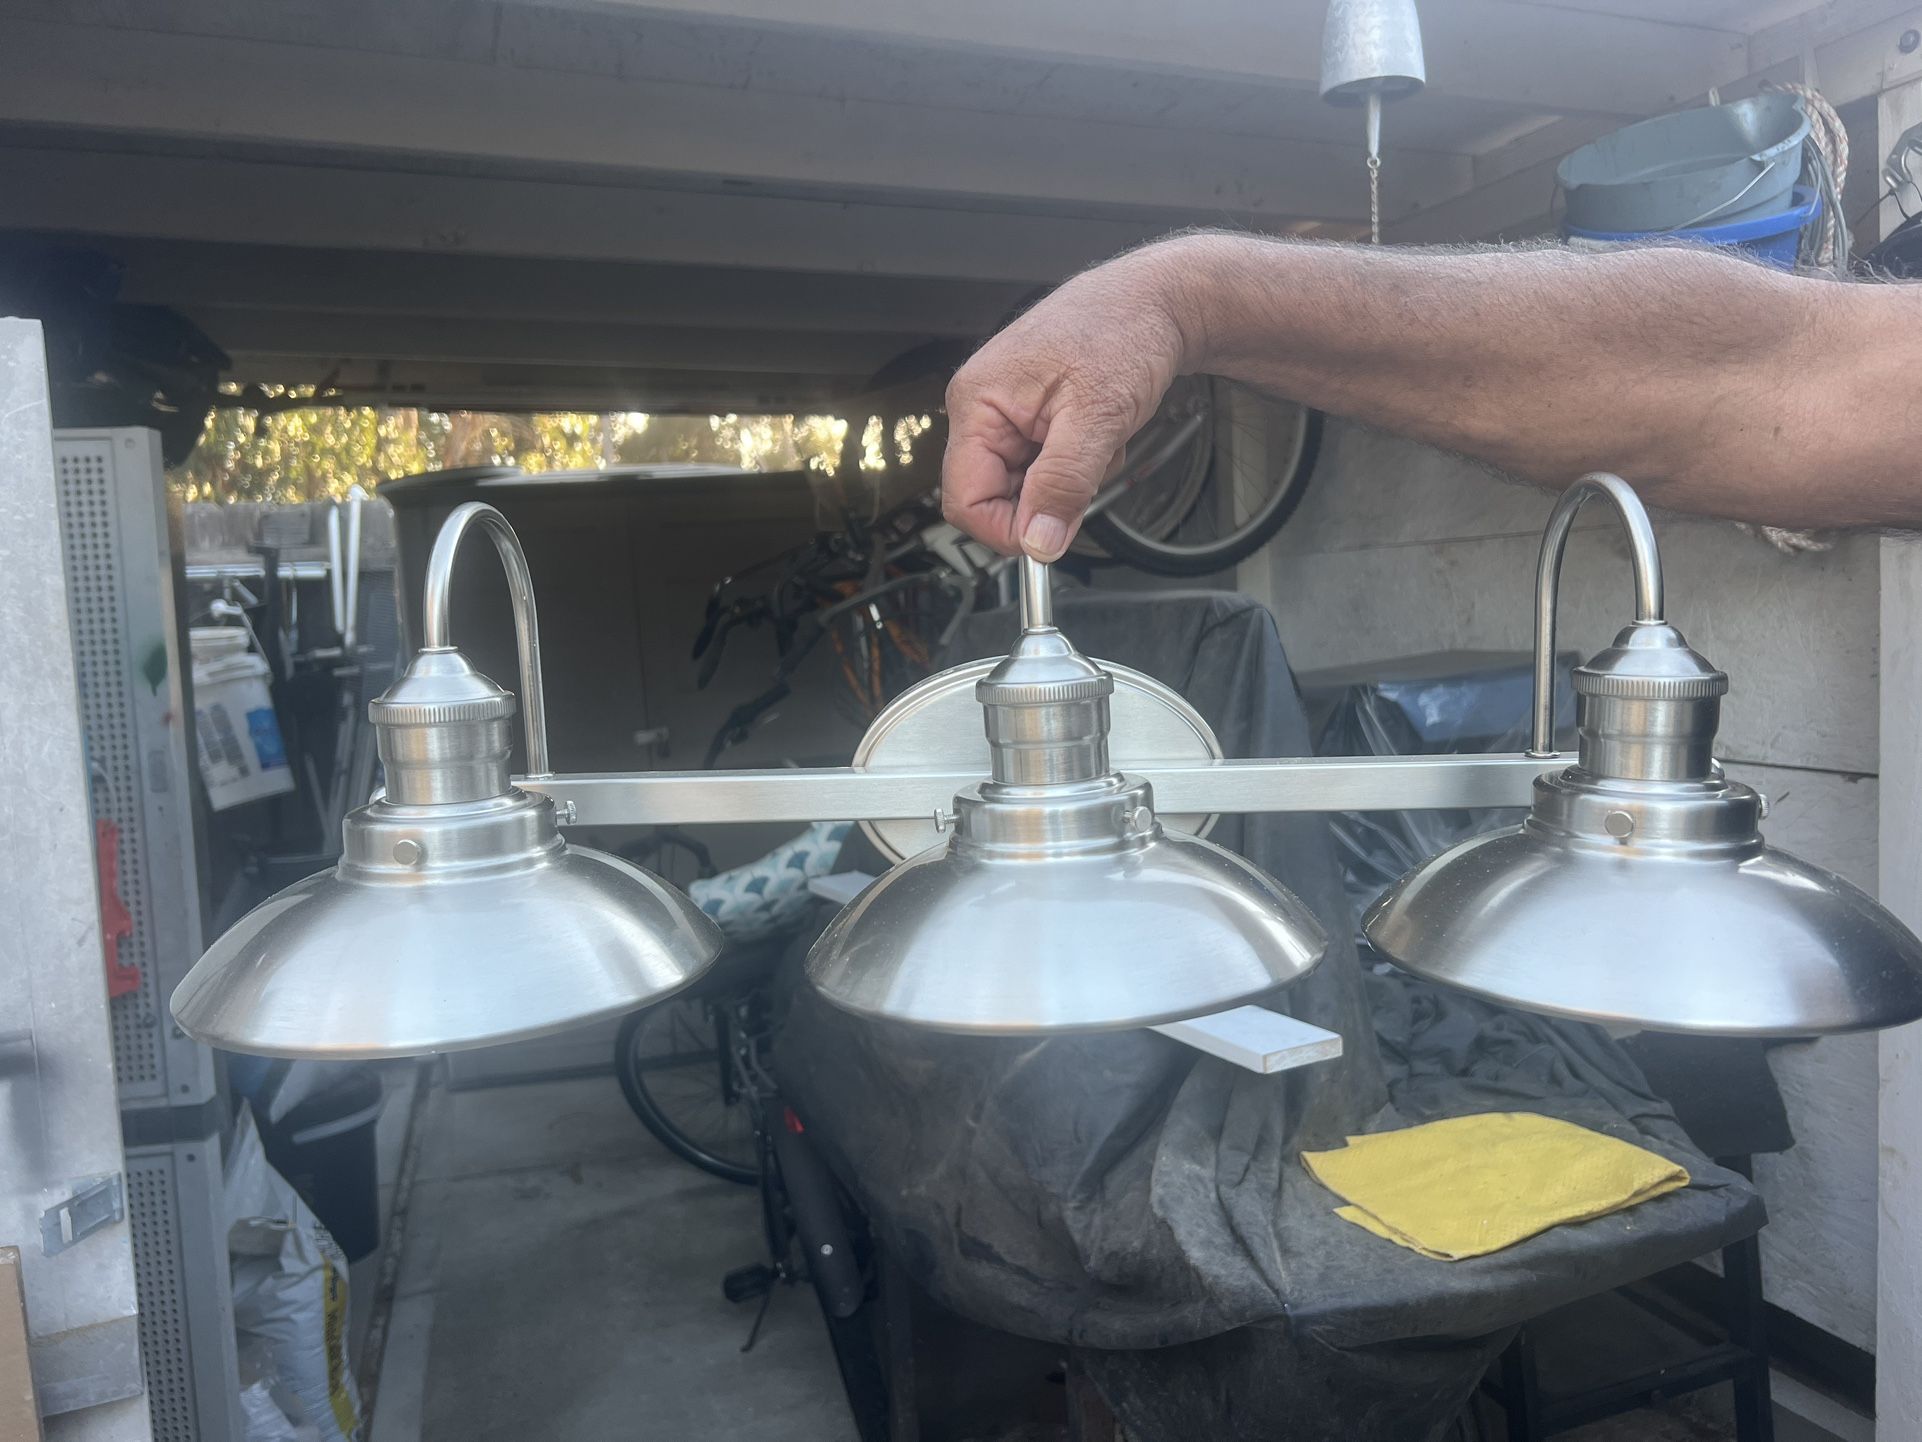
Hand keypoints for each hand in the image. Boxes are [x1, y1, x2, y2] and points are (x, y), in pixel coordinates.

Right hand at [941, 245, 1193, 559]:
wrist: (1156, 300)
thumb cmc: (1123, 331)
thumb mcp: (1098, 417)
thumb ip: (1063, 484)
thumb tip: (1038, 541)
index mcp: (977, 403)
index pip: (964, 500)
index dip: (1007, 529)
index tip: (1052, 535)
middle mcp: (980, 407)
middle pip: (993, 495)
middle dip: (1047, 496)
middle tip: (1089, 466)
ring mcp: (1004, 410)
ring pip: (1025, 484)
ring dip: (1067, 479)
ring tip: (1097, 438)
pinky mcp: (1028, 414)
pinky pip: (1043, 465)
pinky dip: (1076, 462)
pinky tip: (1096, 430)